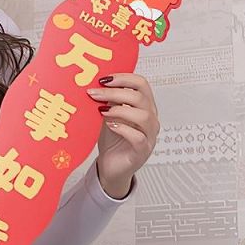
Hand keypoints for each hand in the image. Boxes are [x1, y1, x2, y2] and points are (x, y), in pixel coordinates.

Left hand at [89, 72, 157, 196]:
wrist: (110, 167)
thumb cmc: (112, 140)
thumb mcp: (108, 115)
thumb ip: (108, 101)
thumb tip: (98, 85)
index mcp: (144, 106)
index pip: (142, 84)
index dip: (124, 78)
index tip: (103, 79)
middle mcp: (150, 119)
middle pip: (140, 97)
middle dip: (115, 92)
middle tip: (94, 93)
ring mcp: (149, 136)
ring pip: (143, 116)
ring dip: (120, 109)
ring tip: (101, 111)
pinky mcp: (142, 151)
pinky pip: (138, 137)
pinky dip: (123, 129)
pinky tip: (110, 126)